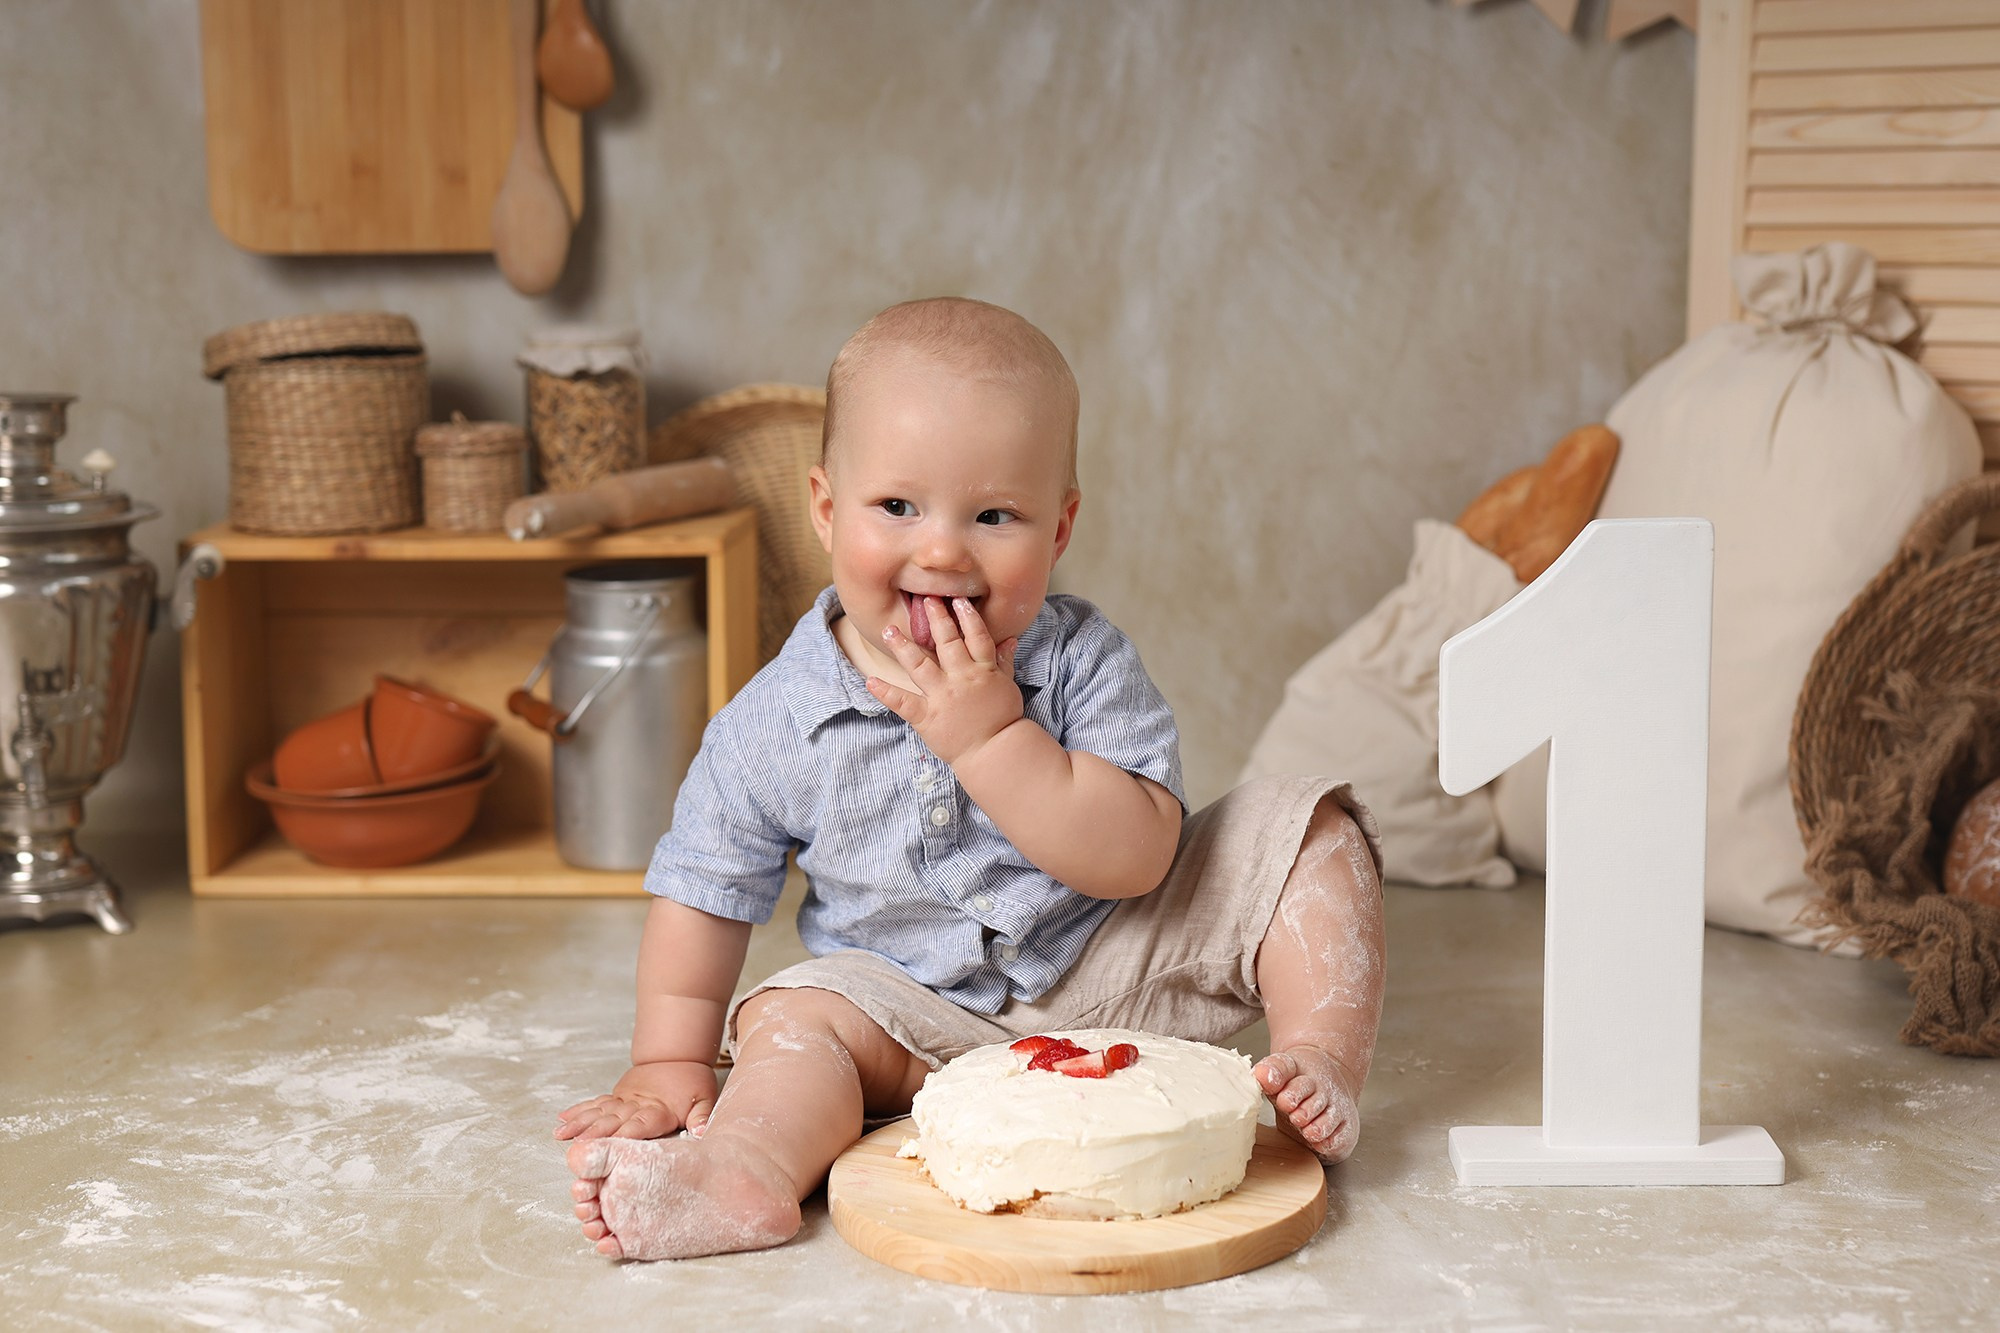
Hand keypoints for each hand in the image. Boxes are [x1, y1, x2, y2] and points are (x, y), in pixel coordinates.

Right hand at [554, 1059, 719, 1141]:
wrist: (679, 1054)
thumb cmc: (692, 1080)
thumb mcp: (705, 1097)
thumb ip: (701, 1117)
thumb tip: (702, 1132)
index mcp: (658, 1110)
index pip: (639, 1125)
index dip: (623, 1135)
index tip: (607, 1146)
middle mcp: (637, 1104)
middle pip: (613, 1120)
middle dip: (593, 1133)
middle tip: (575, 1146)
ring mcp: (624, 1099)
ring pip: (598, 1111)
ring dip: (579, 1123)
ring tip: (560, 1133)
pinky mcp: (617, 1095)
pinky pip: (595, 1103)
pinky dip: (578, 1110)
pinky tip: (562, 1119)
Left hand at [867, 596, 1022, 765]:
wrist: (995, 752)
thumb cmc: (1003, 719)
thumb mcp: (1007, 686)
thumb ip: (1004, 661)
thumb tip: (1010, 638)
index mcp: (982, 671)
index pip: (976, 637)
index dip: (967, 617)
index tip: (957, 600)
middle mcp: (960, 679)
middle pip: (946, 643)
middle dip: (935, 619)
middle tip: (924, 600)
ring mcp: (941, 697)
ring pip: (920, 666)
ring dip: (903, 647)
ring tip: (888, 630)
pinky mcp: (926, 718)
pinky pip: (903, 702)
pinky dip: (885, 692)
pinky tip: (870, 680)